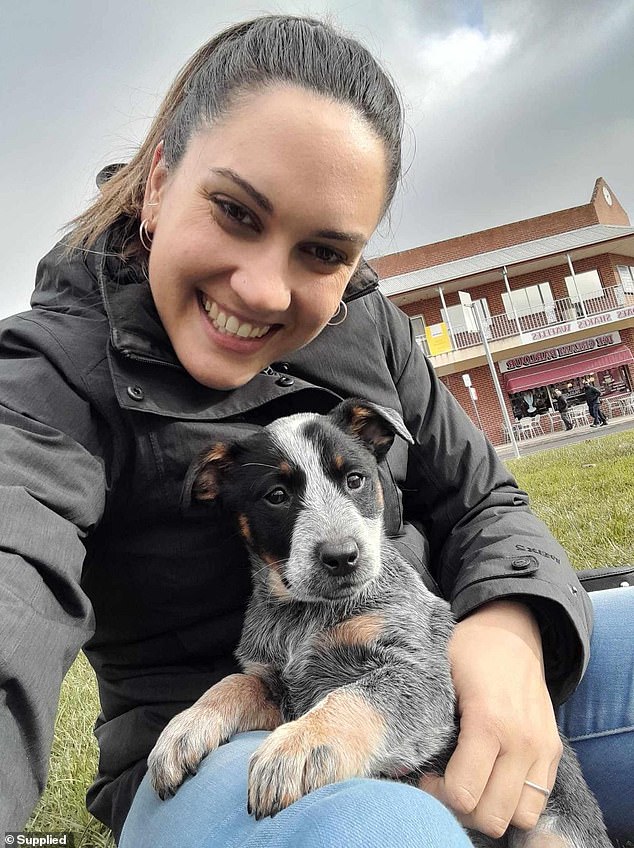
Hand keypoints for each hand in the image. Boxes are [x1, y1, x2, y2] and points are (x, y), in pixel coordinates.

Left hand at [419, 600, 561, 838]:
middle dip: (462, 810)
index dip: (437, 795)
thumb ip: (424, 717)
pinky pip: (538, 801)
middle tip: (444, 786)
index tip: (425, 776)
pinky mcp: (553, 751)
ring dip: (492, 810)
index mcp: (488, 721)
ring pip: (521, 816)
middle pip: (492, 815)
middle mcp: (522, 740)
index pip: (464, 794)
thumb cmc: (467, 650)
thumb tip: (398, 763)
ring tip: (470, 786)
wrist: (511, 630)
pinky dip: (515, 802)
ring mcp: (542, 748)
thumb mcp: (438, 673)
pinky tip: (491, 779)